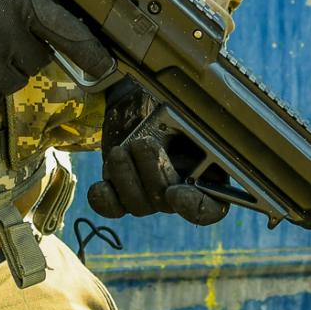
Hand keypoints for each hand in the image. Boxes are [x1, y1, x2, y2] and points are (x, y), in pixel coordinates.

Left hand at [87, 79, 229, 225]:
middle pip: (167, 204)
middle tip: (143, 142)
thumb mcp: (189, 116)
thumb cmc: (171, 107)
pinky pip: (113, 208)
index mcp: (207, 177)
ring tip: (120, 150)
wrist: (139, 100)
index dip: (194, 207)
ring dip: (126, 176)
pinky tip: (100, 187)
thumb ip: (198, 132)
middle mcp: (179, 192)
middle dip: (152, 172)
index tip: (175, 193)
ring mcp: (149, 195)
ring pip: (138, 205)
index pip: (210, 209)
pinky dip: (104, 200)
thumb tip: (203, 141)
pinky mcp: (121, 190)